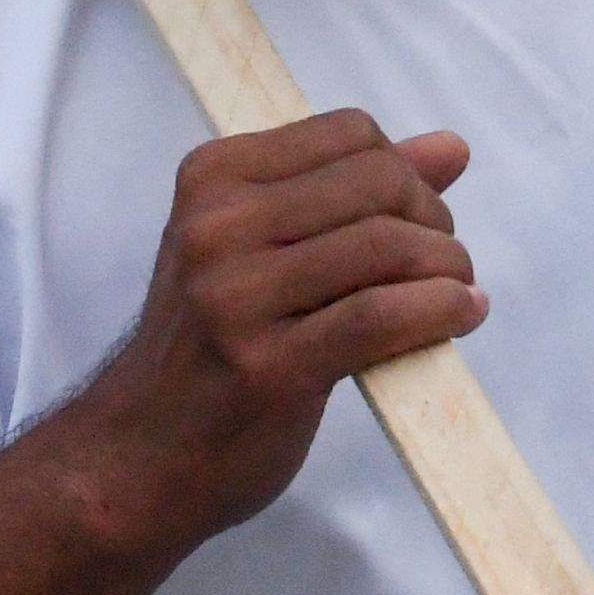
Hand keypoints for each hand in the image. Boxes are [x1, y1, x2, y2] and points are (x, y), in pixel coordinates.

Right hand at [59, 109, 481, 557]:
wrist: (134, 461)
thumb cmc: (210, 353)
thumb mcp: (263, 253)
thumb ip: (353, 194)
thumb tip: (451, 148)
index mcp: (212, 179)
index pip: (348, 133)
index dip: (405, 172)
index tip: (415, 220)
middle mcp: (216, 227)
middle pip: (378, 183)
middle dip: (433, 220)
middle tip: (442, 264)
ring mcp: (236, 297)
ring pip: (387, 245)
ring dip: (447, 269)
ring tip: (456, 294)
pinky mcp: (267, 366)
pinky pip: (382, 316)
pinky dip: (440, 310)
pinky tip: (459, 317)